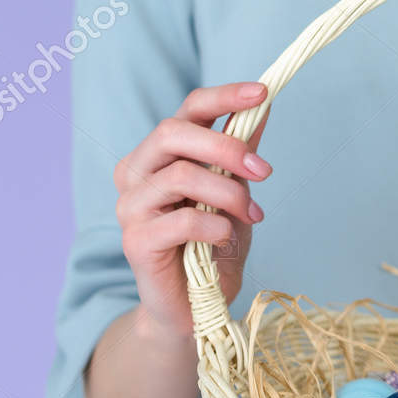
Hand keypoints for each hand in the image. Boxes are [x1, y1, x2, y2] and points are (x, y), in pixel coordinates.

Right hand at [113, 82, 270, 339]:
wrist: (196, 306)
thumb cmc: (213, 245)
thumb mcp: (235, 192)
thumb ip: (241, 153)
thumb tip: (263, 106)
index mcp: (160, 155)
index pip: (186, 110)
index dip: (223, 97)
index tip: (263, 92)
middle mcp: (137, 173)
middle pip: (174, 133)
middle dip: (226, 147)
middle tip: (265, 171)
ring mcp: (131, 206)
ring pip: (181, 175)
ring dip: (229, 193)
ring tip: (253, 214)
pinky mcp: (135, 240)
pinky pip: (183, 220)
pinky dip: (216, 226)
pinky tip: (224, 239)